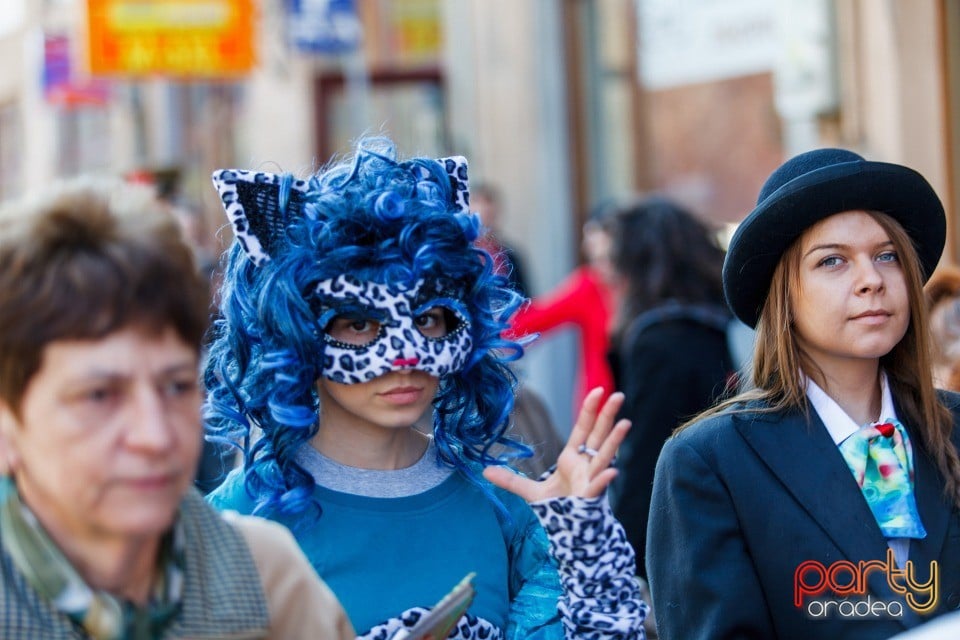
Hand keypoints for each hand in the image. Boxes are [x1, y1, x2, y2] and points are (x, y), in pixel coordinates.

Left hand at [483, 387, 630, 501]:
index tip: (598, 391)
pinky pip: (598, 488)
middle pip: (599, 435)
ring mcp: (591, 480)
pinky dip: (604, 481)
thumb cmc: (558, 509)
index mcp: (574, 458)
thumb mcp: (531, 492)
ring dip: (615, 440)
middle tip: (617, 395)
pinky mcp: (590, 498)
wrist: (570, 533)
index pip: (584, 429)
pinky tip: (612, 473)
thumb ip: (511, 480)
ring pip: (605, 457)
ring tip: (626, 423)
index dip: (590, 410)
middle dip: (608, 416)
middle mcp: (587, 465)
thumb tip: (485, 471)